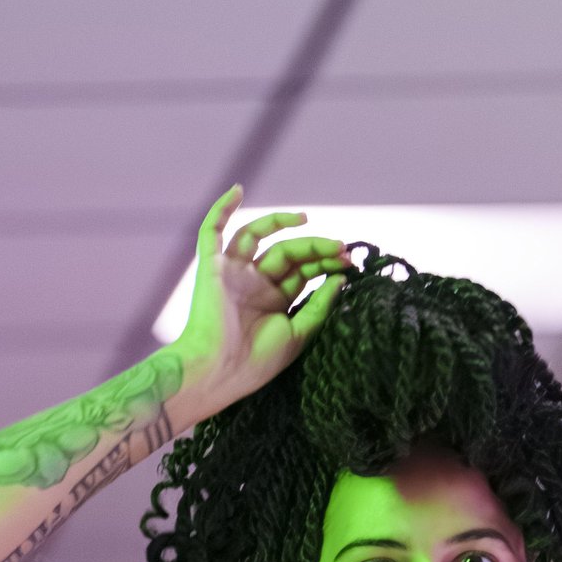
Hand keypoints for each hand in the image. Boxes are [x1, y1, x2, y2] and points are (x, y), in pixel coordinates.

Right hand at [172, 187, 347, 412]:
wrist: (220, 370)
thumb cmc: (257, 361)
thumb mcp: (298, 334)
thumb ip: (319, 306)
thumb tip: (340, 279)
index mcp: (273, 301)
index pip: (302, 271)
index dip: (325, 262)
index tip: (348, 261)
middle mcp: (254, 283)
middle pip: (286, 253)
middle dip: (314, 248)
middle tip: (340, 247)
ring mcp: (233, 272)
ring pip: (257, 235)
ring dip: (280, 222)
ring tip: (305, 219)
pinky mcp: (212, 266)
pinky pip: (212, 231)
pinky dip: (222, 209)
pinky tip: (238, 190)